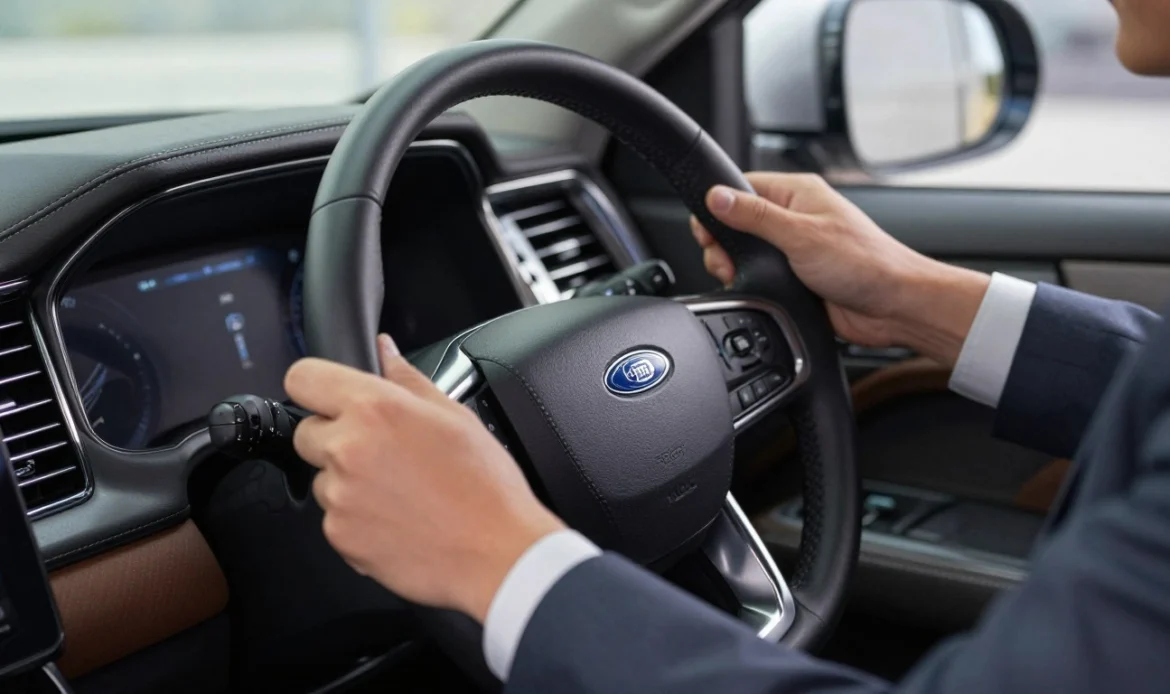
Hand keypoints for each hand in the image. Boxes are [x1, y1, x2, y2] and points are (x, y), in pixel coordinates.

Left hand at [285, 334, 564, 622]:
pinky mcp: (339, 536)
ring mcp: (340, 496)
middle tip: (382, 452)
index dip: (316, 386)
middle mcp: (347, 449)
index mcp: (375, 409)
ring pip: (322, 478)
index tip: (331, 398)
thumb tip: (384, 351)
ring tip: (399, 491)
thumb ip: (407, 379)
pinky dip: (357, 518)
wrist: (496, 553)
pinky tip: (397, 518)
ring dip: (347, 481)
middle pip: (306, 432)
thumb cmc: (485, 486)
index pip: (303, 378)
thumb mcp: (454, 416)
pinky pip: (334, 518)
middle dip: (334, 438)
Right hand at [692, 173, 989, 365]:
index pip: (742, 187)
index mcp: (798, 193)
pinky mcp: (796, 276)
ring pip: (747, 253)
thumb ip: (755, 216)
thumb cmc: (865, 263)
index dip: (719, 207)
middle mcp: (796, 217)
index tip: (707, 230)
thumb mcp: (801, 235)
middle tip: (726, 261)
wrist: (894, 306)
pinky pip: (761, 276)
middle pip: (738, 222)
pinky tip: (759, 291)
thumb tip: (717, 197)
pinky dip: (753, 284)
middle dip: (724, 244)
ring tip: (741, 278)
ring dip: (737, 267)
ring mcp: (795, 248)